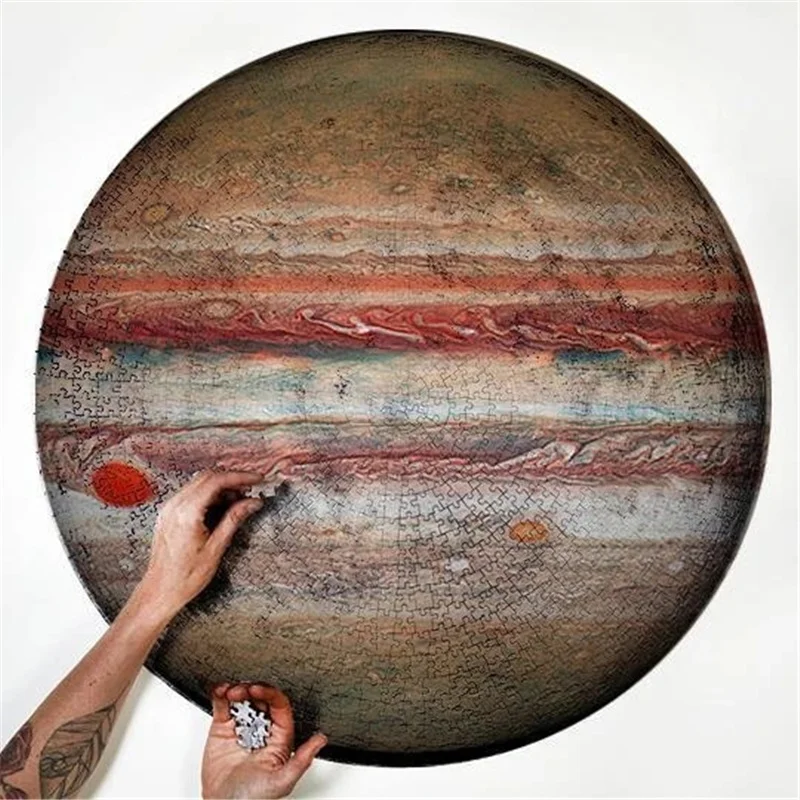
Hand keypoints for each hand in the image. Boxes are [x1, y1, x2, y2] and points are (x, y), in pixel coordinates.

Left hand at [139, 470, 264, 617]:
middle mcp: (175, 506)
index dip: (240, 477)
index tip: (257, 479)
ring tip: (238, 501)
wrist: (160, 591)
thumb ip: (234, 519)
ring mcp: (169, 509)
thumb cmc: (185, 577)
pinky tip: (220, 507)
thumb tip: (252, 502)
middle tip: (250, 490)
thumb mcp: (216, 548)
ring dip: (220, 487)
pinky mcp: (167, 514)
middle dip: (231, 480)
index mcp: (187, 514)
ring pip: (199, 483)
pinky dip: (208, 494)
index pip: (217, 481)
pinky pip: (190, 493)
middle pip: (207, 477)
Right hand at [202, 683, 327, 798]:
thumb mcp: (282, 781)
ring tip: (230, 692)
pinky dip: (220, 694)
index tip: (257, 690)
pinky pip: (222, 706)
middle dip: (253, 689)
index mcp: (279, 738)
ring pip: (243, 698)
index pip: (279, 707)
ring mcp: (242, 727)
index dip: (269, 694)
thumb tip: (322, 740)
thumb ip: (301, 760)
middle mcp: (262, 729)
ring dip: (237, 689)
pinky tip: (221, 691)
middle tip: (243, 690)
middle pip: (261, 698)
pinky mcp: (222, 729)